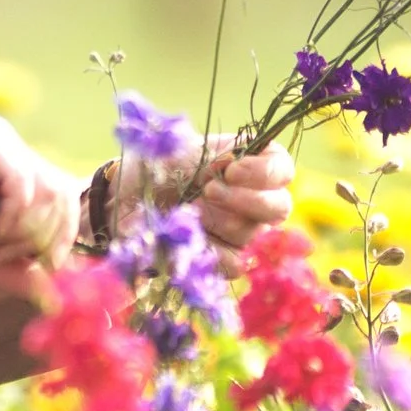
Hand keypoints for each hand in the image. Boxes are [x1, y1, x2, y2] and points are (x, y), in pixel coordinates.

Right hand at [0, 118, 81, 293]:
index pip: (62, 197)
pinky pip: (21, 187)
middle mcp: (8, 145)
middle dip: (45, 239)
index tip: (37, 270)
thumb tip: (45, 292)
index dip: (61, 238)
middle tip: (6, 260)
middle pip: (64, 194)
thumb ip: (2, 267)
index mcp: (7, 163)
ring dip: (22, 233)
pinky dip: (8, 221)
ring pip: (48, 192)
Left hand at [113, 137, 295, 273]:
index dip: (264, 172)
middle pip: (280, 207)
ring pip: (250, 234)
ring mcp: (241, 232)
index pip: (283, 169)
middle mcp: (254, 199)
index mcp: (250, 164)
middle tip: (207, 191)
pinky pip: (233, 264)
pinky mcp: (223, 258)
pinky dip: (209, 251)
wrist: (127, 196)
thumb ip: (214, 154)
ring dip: (216, 221)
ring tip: (187, 209)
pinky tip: (189, 237)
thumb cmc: (158, 165)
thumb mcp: (183, 146)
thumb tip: (230, 166)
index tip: (230, 170)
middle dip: (245, 200)